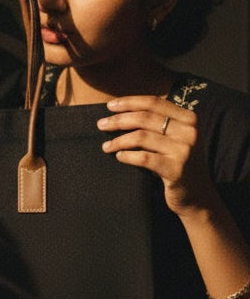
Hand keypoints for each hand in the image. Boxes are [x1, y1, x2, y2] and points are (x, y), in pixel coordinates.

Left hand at [97, 95, 218, 216]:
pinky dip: (127, 156)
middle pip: (145, 118)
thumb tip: (120, 110)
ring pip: (141, 137)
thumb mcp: (176, 138)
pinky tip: (119, 156)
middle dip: (118, 120)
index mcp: (189, 119)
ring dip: (119, 140)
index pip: (154, 102)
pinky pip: (144, 158)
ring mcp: (184, 151)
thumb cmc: (178, 162)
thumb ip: (158, 122)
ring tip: (106, 146)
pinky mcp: (176, 170)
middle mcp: (189, 132)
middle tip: (101, 125)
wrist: (198, 196)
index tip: (110, 106)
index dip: (129, 102)